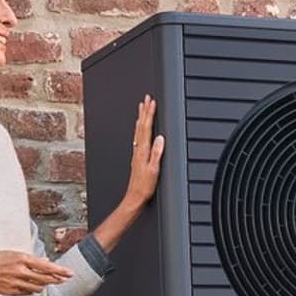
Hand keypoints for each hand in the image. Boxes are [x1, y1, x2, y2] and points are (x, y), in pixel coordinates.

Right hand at [0, 251, 71, 295]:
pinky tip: (33, 286)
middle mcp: (20, 271)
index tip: (70, 273)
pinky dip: (31, 289)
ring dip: (44, 285)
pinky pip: (26, 292)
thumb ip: (29, 260)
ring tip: (49, 282)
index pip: (46, 267)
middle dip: (58, 279)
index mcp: (21, 258)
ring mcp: (15, 283)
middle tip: (66, 279)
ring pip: (37, 288)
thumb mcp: (11, 254)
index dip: (60, 271)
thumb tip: (45, 262)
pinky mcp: (10, 291)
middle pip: (45, 279)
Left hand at [117, 94, 163, 219]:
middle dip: (144, 111)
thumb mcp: (153, 171)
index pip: (146, 128)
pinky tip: (139, 128)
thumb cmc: (144, 187)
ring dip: (140, 117)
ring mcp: (136, 153)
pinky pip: (137, 137)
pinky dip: (139, 128)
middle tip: (146, 99)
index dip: (149, 114)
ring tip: (142, 108)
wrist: (134, 197)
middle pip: (141, 126)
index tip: (152, 102)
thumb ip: (157, 154)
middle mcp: (138, 150)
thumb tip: (160, 138)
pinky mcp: (137, 157)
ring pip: (138, 130)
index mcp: (142, 151)